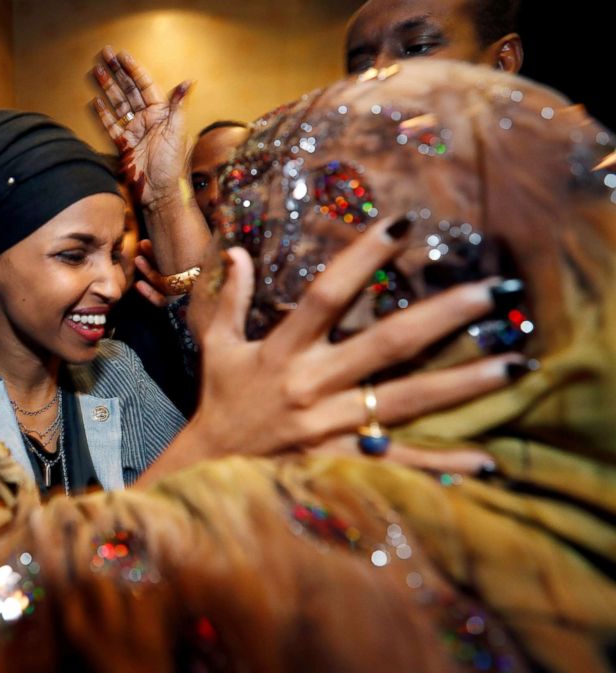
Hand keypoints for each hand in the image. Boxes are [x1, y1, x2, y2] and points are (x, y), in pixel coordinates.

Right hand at [91, 46, 190, 207]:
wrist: (160, 193)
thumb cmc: (173, 166)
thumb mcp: (178, 133)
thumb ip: (178, 106)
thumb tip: (187, 82)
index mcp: (162, 113)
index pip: (145, 85)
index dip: (133, 69)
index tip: (122, 55)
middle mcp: (148, 120)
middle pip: (129, 90)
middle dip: (117, 72)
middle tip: (105, 54)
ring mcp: (134, 132)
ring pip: (118, 104)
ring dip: (108, 88)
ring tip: (96, 71)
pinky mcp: (123, 146)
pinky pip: (111, 126)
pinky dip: (103, 113)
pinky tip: (96, 101)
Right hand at [141, 216, 524, 483]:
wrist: (208, 471)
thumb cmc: (221, 402)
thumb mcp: (219, 348)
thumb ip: (233, 300)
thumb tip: (238, 252)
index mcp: (283, 351)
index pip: (327, 296)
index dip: (362, 258)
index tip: (403, 225)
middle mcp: (312, 384)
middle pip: (385, 344)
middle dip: (442, 316)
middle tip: (495, 291)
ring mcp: (331, 426)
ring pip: (404, 401)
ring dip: (462, 384)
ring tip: (515, 365)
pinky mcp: (342, 461)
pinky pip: (396, 463)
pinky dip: (440, 463)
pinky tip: (485, 461)